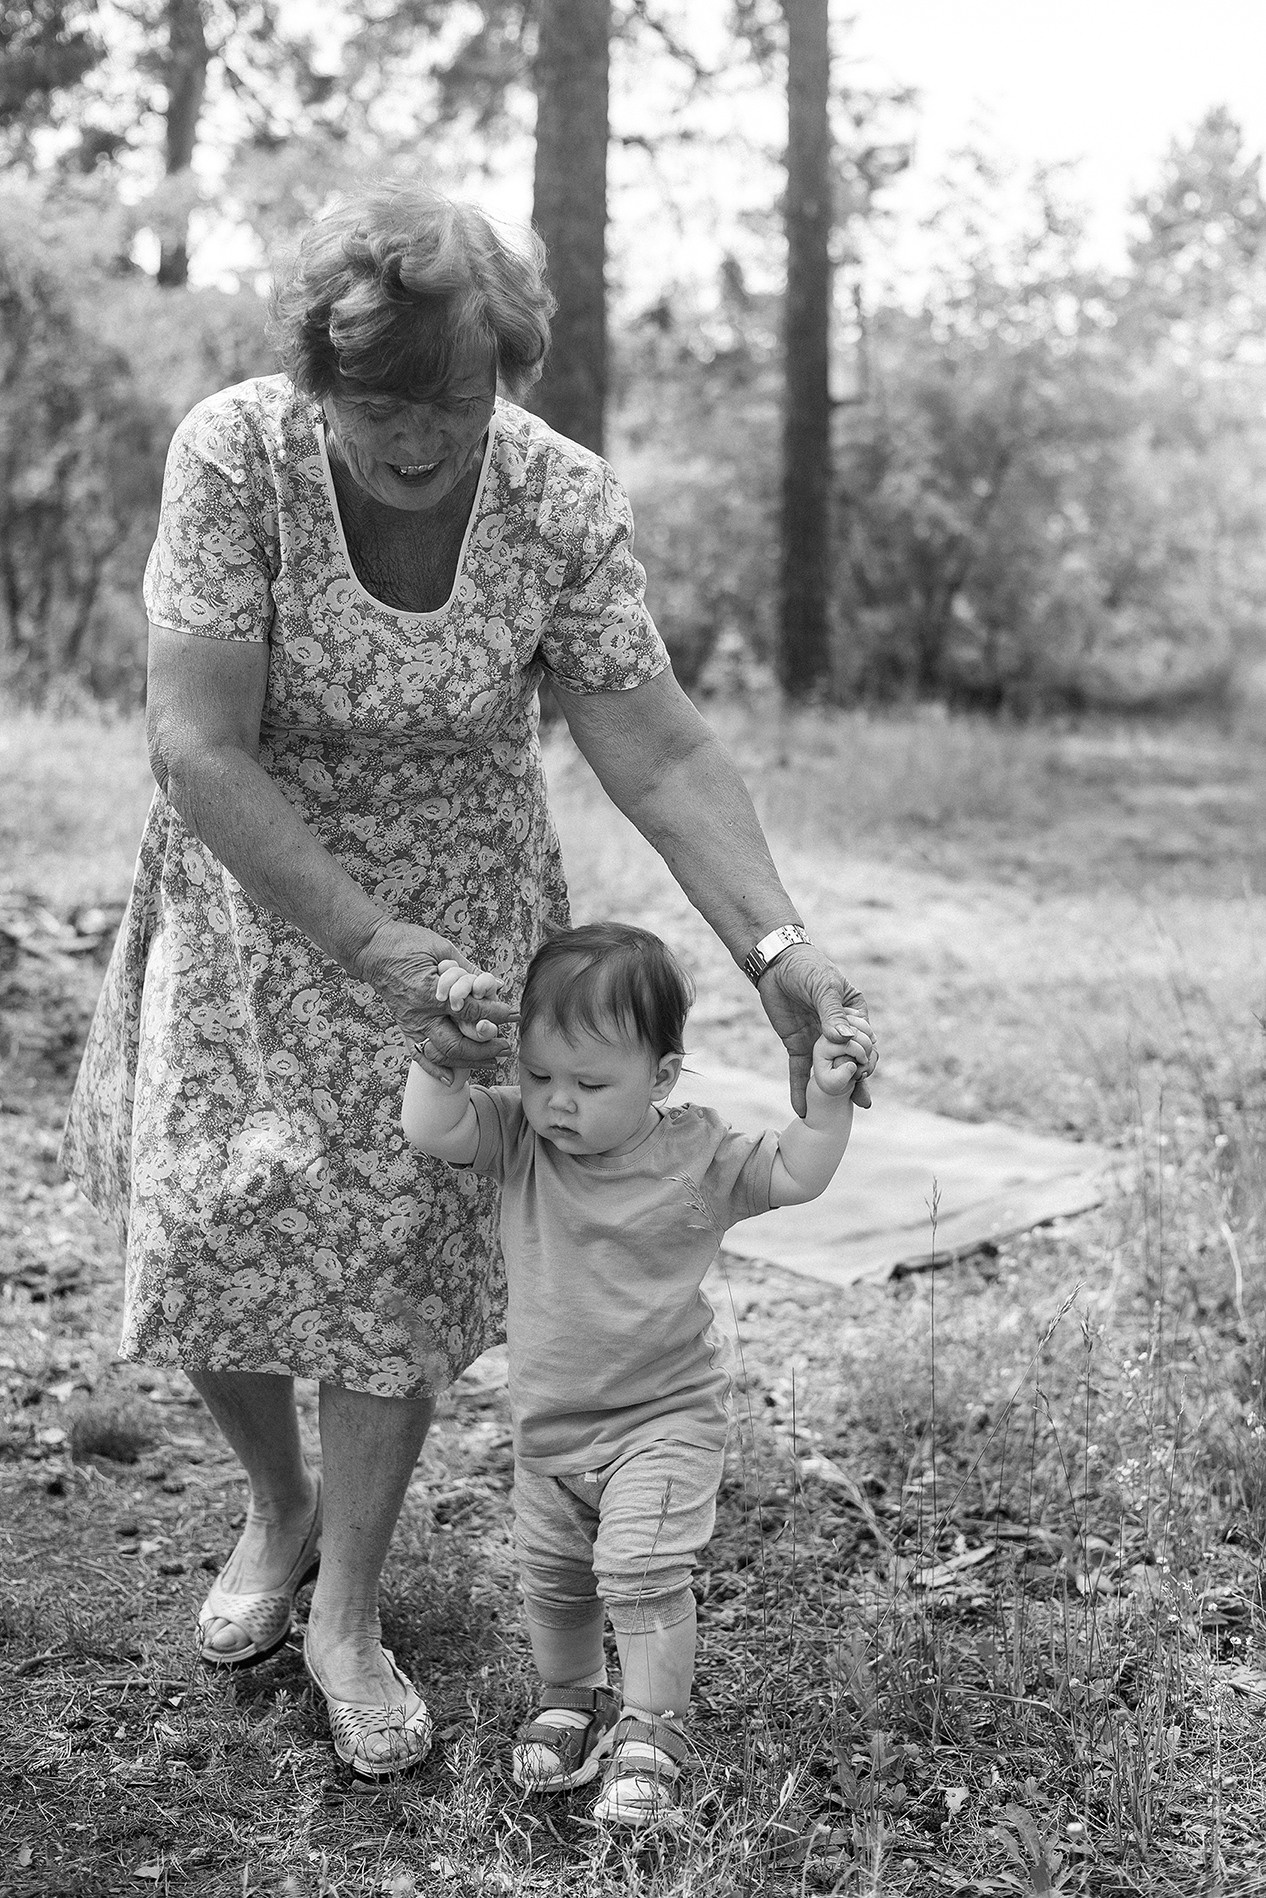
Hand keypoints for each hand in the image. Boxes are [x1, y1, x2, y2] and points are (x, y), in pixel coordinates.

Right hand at [354, 920, 516, 1074]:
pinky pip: (418, 1055)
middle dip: (485, 1047)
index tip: (515, 1014)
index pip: (471, 1011)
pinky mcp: (404, 1027)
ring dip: (468, 1061)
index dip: (496, 1014)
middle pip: (457, 1042)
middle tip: (506, 1045)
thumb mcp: (442, 948)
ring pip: (441, 1054)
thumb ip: (468, 969)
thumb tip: (496, 983)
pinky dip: (434, 1070)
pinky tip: (451, 1080)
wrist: (372, 949)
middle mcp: (420, 1014)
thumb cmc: (407, 942)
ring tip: (491, 1060)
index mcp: (431, 992)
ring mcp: (411, 1024)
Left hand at [757, 943, 876, 1116]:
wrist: (775, 963)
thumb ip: (832, 1012)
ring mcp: (819, 1040)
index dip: (866, 1056)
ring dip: (835, 1091)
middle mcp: (839, 1031)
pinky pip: (800, 1070)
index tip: (865, 1070)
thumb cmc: (807, 966)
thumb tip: (845, 1038)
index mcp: (854, 1013)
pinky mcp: (798, 1045)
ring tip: (840, 1114)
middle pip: (850, 1059)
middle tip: (861, 1102)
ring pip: (829, 1070)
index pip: (865, 1040)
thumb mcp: (823, 985)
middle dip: (857, 1081)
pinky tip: (801, 1109)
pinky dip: (799, 1088)